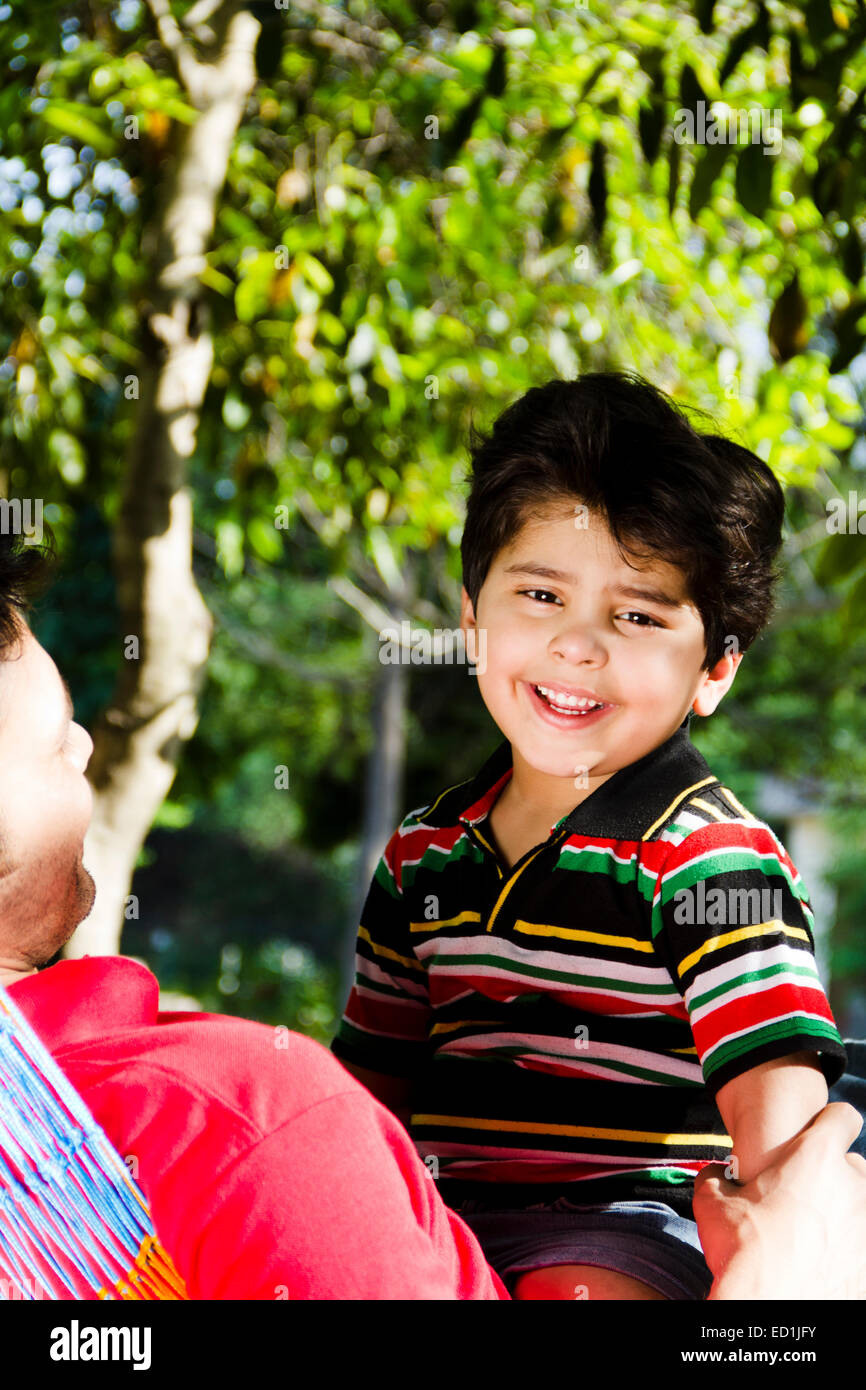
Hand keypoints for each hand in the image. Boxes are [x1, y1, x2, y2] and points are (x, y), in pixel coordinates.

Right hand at [693, 1102, 865, 1299]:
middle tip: (801, 1195)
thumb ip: (717, 1177)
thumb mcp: (712, 1201)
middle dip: (833, 1175)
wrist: (770, 1307)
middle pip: (854, 1164)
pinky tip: (817, 1261)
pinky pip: (858, 1244)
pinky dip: (844, 1249)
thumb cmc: (745, 1249)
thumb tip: (716, 1175)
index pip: (843, 1116)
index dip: (828, 1122)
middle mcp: (851, 1185)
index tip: (814, 1137)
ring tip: (808, 1233)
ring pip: (859, 1206)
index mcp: (816, 1156)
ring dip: (839, 1213)